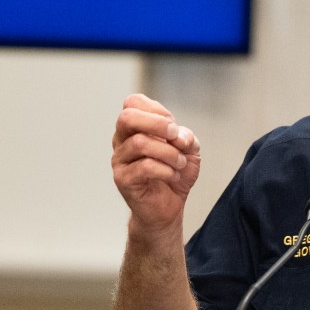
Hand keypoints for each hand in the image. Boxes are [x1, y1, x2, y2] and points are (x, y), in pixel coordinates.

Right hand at [112, 94, 200, 233]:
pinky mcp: (123, 179)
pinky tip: (173, 176)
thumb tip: (177, 135)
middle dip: (158, 123)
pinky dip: (166, 170)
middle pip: (127, 117)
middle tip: (176, 137)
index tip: (174, 128)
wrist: (168, 207)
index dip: (158, 110)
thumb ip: (185, 136)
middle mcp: (122, 141)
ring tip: (179, 163)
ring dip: (169, 153)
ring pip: (140, 143)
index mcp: (135, 128)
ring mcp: (120, 160)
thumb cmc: (175, 174)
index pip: (133, 102)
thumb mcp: (189, 150)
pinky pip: (144, 167)